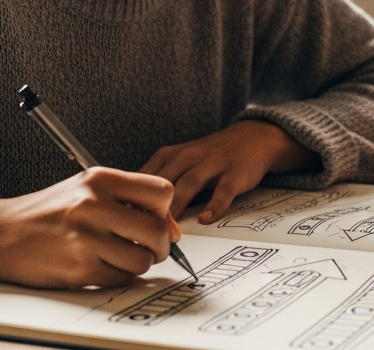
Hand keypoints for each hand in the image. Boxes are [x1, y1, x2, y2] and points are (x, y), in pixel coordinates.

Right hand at [0, 167, 178, 288]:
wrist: (1, 233)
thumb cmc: (48, 212)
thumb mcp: (87, 191)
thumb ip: (128, 202)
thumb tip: (172, 229)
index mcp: (100, 179)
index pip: (161, 192)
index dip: (165, 211)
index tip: (158, 220)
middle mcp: (93, 204)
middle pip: (158, 229)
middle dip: (160, 244)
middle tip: (148, 247)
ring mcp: (85, 237)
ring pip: (143, 259)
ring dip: (139, 264)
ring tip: (120, 257)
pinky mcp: (78, 267)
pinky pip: (121, 278)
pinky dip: (118, 277)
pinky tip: (103, 266)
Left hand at [141, 120, 319, 222]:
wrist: (251, 138)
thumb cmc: (209, 156)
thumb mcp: (179, 161)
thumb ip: (157, 183)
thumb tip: (130, 213)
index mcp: (169, 156)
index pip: (143, 179)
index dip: (131, 201)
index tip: (122, 223)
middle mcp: (187, 157)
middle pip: (163, 185)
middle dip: (151, 210)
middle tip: (140, 235)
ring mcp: (212, 164)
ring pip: (188, 186)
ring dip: (177, 209)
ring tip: (169, 234)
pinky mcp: (234, 174)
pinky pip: (223, 191)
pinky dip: (214, 206)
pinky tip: (206, 219)